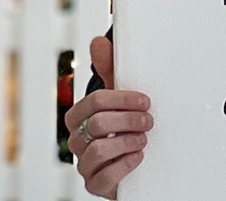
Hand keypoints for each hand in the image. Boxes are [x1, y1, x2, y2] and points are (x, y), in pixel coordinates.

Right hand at [64, 36, 152, 198]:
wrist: (131, 163)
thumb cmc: (123, 127)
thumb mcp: (119, 99)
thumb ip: (110, 72)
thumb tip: (98, 42)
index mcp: (79, 116)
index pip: (94, 101)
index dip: (122, 99)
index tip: (145, 101)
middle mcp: (76, 140)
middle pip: (97, 124)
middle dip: (128, 120)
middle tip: (149, 120)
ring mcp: (84, 164)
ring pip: (98, 150)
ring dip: (127, 141)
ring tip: (144, 139)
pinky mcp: (94, 185)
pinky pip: (103, 176)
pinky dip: (124, 165)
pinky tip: (138, 157)